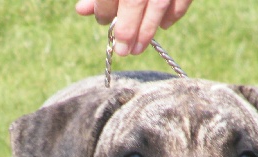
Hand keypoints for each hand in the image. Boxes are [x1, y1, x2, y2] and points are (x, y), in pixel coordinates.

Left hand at [75, 0, 192, 55]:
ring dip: (148, 30)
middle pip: (135, 0)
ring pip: (159, 3)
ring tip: (137, 48)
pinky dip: (175, 13)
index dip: (104, 9)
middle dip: (128, 29)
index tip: (102, 20)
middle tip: (122, 50)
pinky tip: (163, 26)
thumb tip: (82, 11)